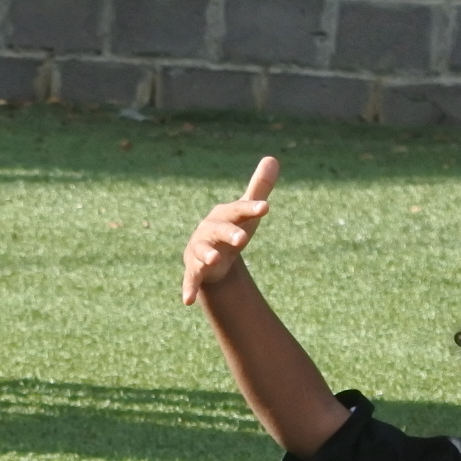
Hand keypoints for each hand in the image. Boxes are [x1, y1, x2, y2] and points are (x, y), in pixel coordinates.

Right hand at [181, 157, 278, 304]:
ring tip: (212, 260)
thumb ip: (259, 188)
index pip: (239, 209)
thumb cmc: (231, 230)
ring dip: (206, 255)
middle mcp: (208, 231)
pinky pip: (190, 279)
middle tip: (243, 238)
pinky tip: (187, 301)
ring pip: (201, 252)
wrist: (212, 257)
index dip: (251, 208)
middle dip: (229, 233)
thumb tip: (272, 158)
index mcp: (223, 216)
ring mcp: (199, 250)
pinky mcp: (194, 271)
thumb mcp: (247, 212)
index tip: (266, 207)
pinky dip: (189, 289)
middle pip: (218, 230)